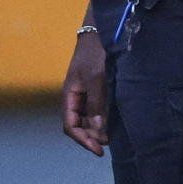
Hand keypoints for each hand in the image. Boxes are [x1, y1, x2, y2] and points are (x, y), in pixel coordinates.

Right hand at [61, 28, 108, 155]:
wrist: (100, 34)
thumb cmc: (95, 54)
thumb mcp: (96, 78)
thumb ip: (96, 103)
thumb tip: (98, 129)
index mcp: (69, 96)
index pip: (70, 126)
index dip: (83, 140)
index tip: (98, 149)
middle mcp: (75, 98)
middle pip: (79, 126)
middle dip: (91, 136)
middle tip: (108, 144)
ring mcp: (84, 95)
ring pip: (88, 120)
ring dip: (97, 130)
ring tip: (112, 136)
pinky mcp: (94, 91)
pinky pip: (96, 111)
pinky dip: (103, 119)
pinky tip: (113, 123)